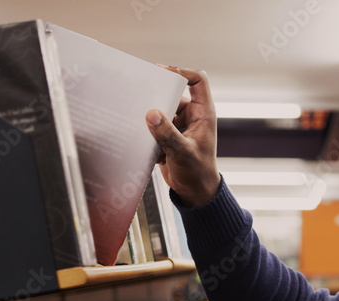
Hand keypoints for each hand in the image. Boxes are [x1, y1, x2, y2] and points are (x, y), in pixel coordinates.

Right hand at [146, 66, 219, 206]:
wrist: (194, 193)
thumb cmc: (198, 173)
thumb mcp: (183, 152)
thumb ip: (168, 134)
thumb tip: (151, 113)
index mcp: (203, 114)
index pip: (197, 81)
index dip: (182, 71)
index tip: (162, 70)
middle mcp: (191, 116)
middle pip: (172, 94)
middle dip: (156, 95)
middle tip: (137, 94)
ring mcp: (179, 125)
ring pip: (160, 111)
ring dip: (148, 117)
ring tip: (135, 120)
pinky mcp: (167, 136)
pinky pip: (153, 126)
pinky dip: (146, 131)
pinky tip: (142, 141)